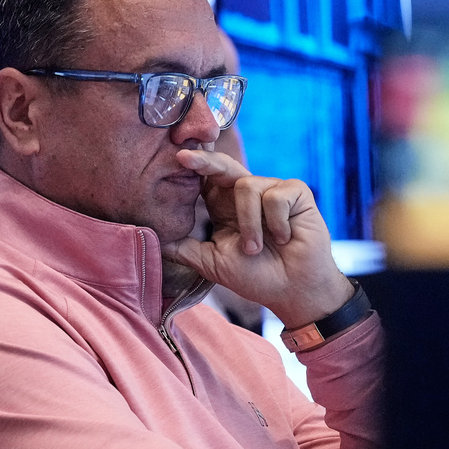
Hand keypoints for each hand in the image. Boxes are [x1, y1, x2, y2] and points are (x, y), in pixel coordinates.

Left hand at [161, 150, 353, 328]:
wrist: (292, 291)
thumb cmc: (256, 277)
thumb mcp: (213, 263)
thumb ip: (185, 248)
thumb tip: (151, 238)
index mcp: (225, 206)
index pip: (206, 179)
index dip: (193, 166)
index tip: (174, 157)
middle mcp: (247, 193)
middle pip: (223, 166)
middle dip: (204, 161)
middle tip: (184, 159)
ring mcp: (273, 190)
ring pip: (247, 187)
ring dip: (250, 224)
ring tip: (257, 248)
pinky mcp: (297, 193)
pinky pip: (276, 196)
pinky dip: (277, 223)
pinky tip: (285, 238)